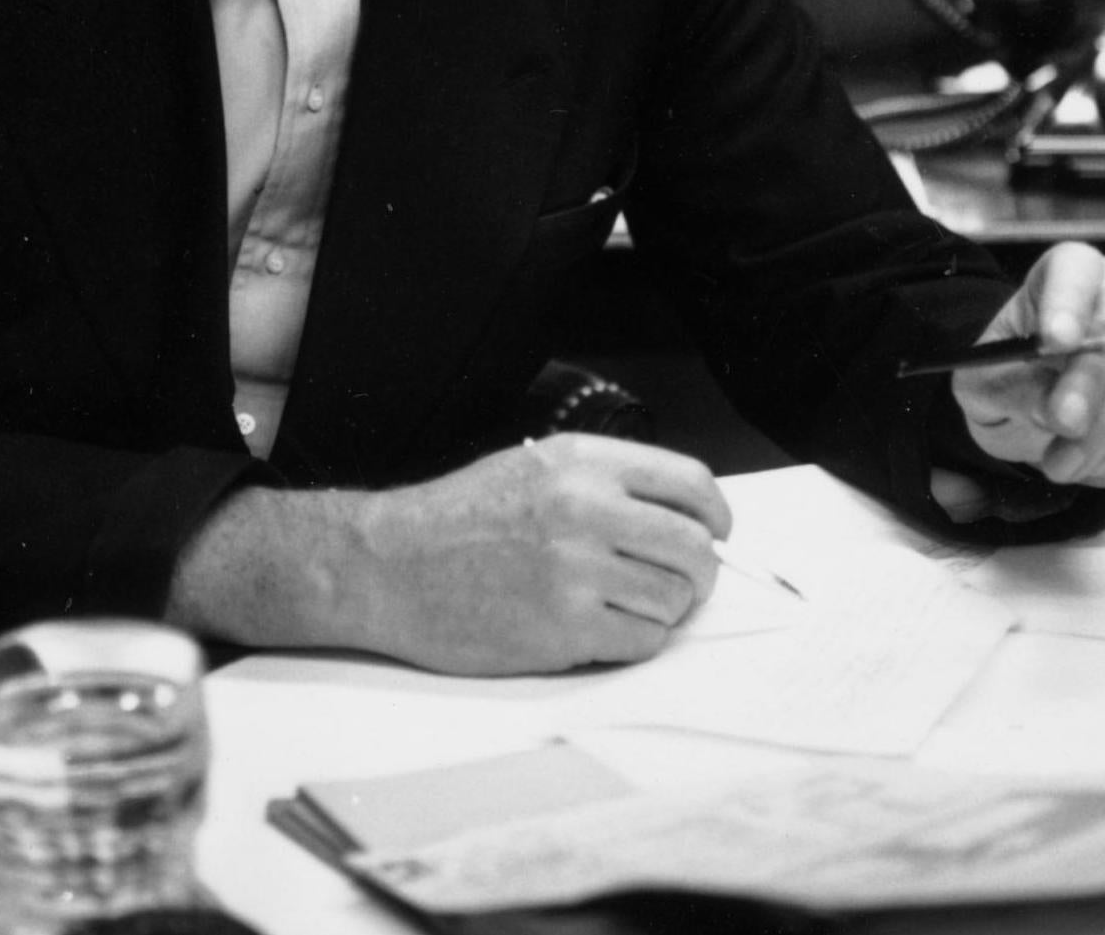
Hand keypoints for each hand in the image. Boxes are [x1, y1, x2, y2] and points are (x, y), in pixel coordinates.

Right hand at [351, 434, 727, 675]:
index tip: (716, 532)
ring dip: (662, 610)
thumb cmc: (455, 520)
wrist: (388, 567)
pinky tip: (600, 629)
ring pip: (673, 600)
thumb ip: (603, 484)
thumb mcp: (531, 469)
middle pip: (694, 548)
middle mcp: (584, 509)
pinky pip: (642, 642)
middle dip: (700, 574)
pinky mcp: (564, 629)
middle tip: (683, 585)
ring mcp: (576, 571)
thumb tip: (678, 517)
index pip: (689, 483)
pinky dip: (634, 641)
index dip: (716, 514)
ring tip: (623, 605)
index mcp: (580, 463)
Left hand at [952, 241, 1104, 486]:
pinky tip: (1101, 464)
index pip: (1075, 269)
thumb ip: (1016, 390)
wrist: (1040, 411)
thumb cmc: (1012, 382)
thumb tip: (1059, 412)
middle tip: (1062, 427)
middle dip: (1090, 385)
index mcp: (1068, 273)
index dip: (1067, 302)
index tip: (1053, 342)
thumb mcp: (988, 386)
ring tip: (1064, 465)